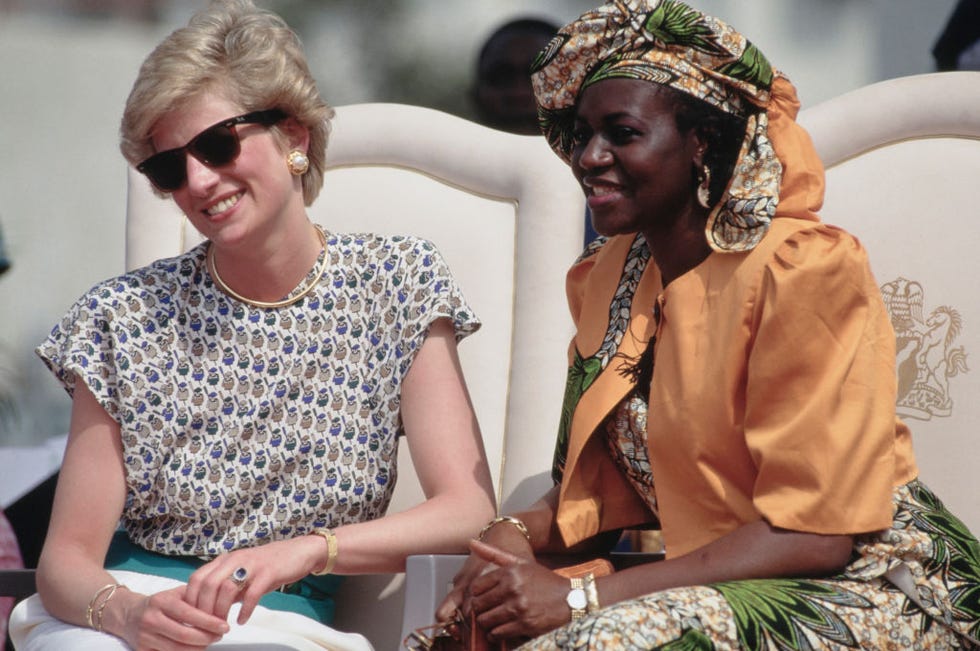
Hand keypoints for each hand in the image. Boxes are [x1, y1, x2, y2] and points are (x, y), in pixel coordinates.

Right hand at [119, 584, 228, 650]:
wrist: (128, 614)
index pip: (189, 614)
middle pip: (184, 635)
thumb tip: (220, 606)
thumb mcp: (175, 593)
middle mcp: (151, 619)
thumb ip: (195, 597)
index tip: (224, 626)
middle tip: (219, 636)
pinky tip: (195, 648)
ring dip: (198, 648)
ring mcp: (144, 637)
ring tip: (209, 642)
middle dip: (206, 638)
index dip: (209, 622)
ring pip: (177, 650)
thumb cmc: (160, 602)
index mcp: (161, 601)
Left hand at [183, 536, 325, 624]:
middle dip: (204, 609)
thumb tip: (206, 610)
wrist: (298, 552)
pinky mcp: (268, 572)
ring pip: (226, 589)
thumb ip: (224, 588)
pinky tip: (242, 620)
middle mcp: (235, 559)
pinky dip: (245, 610)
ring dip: (221, 611)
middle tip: (208, 626)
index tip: (193, 618)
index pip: (197, 578)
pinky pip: (252, 594)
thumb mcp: (241, 574)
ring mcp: (251, 565)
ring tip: (224, 626)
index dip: (191, 600)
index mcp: (225, 559)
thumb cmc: (267, 566)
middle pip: (208, 584)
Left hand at [467, 539, 571, 641]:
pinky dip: (496, 634)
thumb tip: (471, 542)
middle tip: (487, 611)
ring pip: (485, 621)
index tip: (483, 598)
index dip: (477, 594)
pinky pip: (497, 633)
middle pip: (478, 605)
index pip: (476, 587)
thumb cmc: (543, 581)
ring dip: (487, 623)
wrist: (571, 600)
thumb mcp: (521, 563)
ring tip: (494, 620)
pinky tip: (503, 629)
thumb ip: (494, 554)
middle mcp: (513, 588)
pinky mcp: (525, 624)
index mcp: (510, 572)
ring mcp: (518, 607)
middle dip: (480, 610)